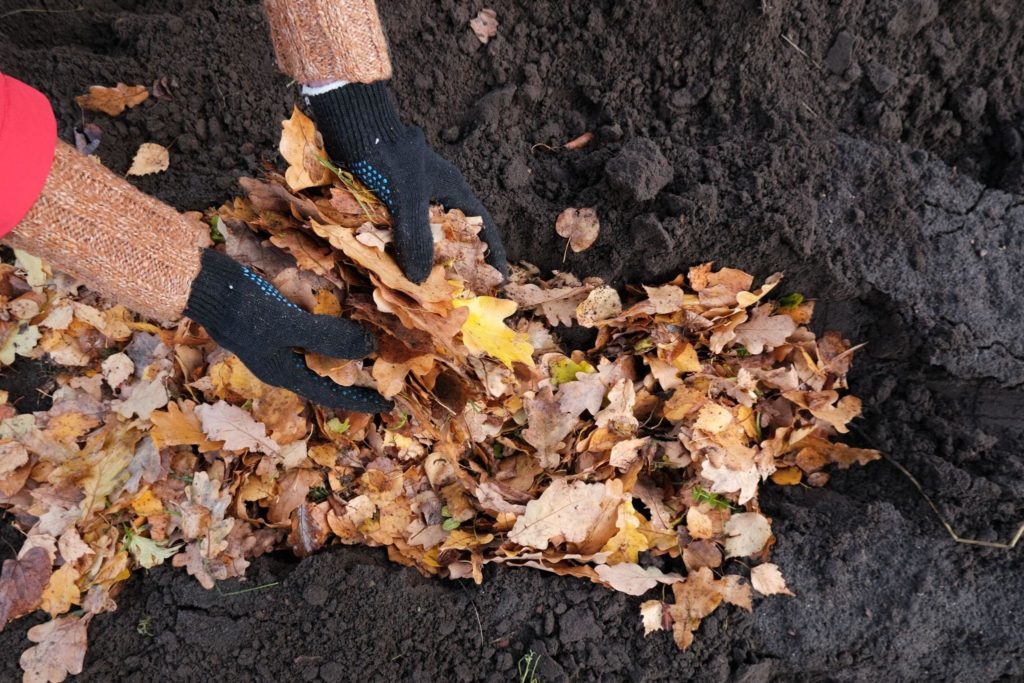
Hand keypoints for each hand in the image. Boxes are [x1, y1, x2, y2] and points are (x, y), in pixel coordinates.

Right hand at [184, 248, 390, 412]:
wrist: (205, 284)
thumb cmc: (244, 308)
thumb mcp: (289, 325)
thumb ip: (328, 337)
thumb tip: (370, 349)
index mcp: (284, 373)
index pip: (331, 394)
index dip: (361, 401)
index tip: (388, 406)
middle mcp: (281, 363)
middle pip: (325, 375)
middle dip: (354, 376)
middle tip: (385, 375)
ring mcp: (275, 343)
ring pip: (316, 352)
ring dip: (340, 349)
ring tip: (367, 345)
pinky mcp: (271, 322)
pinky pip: (304, 331)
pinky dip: (323, 326)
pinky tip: (332, 313)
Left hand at [307, 82, 506, 282]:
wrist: (354, 129)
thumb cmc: (389, 157)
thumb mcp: (408, 198)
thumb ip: (416, 237)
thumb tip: (420, 279)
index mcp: (453, 190)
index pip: (483, 227)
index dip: (493, 254)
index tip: (500, 280)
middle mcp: (436, 196)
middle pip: (454, 235)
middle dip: (458, 264)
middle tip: (460, 293)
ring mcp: (413, 199)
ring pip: (425, 236)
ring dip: (426, 260)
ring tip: (428, 288)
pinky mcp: (390, 202)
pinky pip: (401, 233)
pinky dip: (401, 251)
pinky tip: (397, 268)